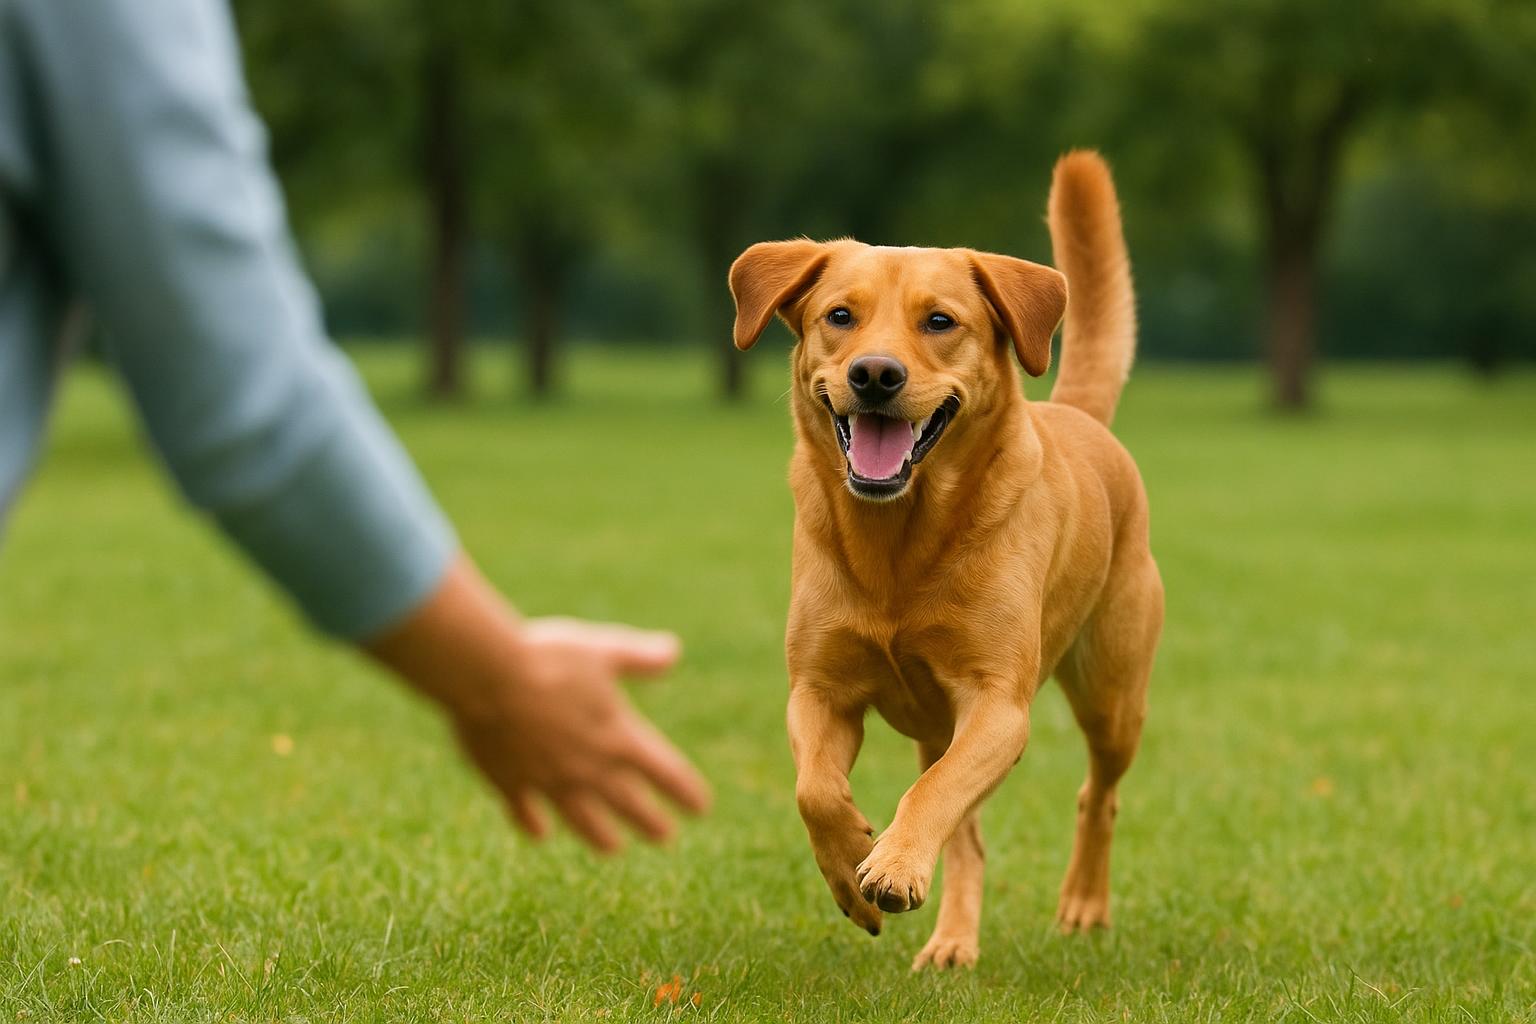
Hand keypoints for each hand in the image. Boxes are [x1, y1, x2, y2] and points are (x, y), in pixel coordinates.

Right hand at [366, 556, 710, 851]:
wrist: (487, 676)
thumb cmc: (549, 658)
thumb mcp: (602, 651)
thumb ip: (638, 659)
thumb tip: (673, 651)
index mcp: (619, 737)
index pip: (665, 773)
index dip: (685, 791)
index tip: (701, 807)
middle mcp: (589, 768)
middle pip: (629, 804)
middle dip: (650, 822)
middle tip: (665, 838)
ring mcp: (549, 780)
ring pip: (582, 819)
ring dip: (600, 835)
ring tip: (613, 848)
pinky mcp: (510, 783)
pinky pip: (526, 812)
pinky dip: (534, 824)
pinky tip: (540, 832)